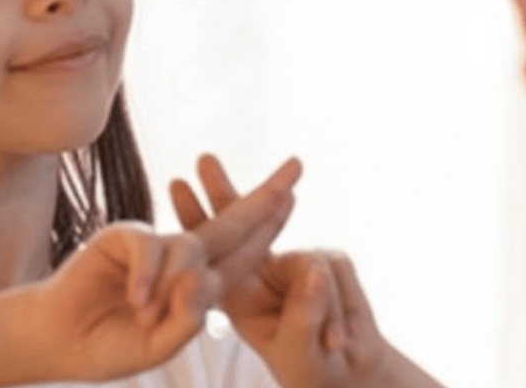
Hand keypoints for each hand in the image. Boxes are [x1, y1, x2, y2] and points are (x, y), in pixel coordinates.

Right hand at [21, 168, 295, 382]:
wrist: (58, 342)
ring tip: (146, 316)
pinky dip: (148, 275)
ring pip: (190, 249)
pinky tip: (137, 299)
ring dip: (174, 285)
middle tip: (298, 167)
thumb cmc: (111, 344)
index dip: (270, 226)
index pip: (244, 252)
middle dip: (266, 197)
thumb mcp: (161, 343)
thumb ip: (188, 317)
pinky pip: (151, 246)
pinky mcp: (125, 237)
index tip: (293, 196)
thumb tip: (201, 277)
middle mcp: (185, 258)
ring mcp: (157, 245)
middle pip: (233, 223)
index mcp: (201, 283)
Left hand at [171, 155, 402, 387]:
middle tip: (202, 159)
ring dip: (315, 300)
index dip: (198, 217)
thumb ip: (305, 312)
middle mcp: (265, 270)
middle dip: (225, 193)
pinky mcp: (330, 262)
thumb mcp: (300, 348)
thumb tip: (314, 273)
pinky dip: (339, 309)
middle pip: (240, 224)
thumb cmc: (313, 368)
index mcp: (241, 292)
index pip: (215, 249)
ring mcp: (298, 263)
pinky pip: (334, 272)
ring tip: (321, 332)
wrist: (349, 370)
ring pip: (307, 261)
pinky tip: (337, 339)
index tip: (176, 185)